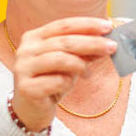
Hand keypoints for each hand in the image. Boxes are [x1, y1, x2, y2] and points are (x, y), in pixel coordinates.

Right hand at [9, 16, 117, 130]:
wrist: (30, 111)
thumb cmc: (49, 84)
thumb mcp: (68, 65)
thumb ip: (83, 52)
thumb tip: (106, 43)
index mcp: (34, 37)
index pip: (64, 25)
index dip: (87, 25)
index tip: (108, 26)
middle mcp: (26, 50)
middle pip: (64, 41)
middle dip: (92, 43)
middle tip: (112, 47)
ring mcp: (23, 68)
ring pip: (60, 59)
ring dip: (81, 64)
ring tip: (88, 73)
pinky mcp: (27, 88)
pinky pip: (57, 81)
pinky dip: (68, 83)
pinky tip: (68, 86)